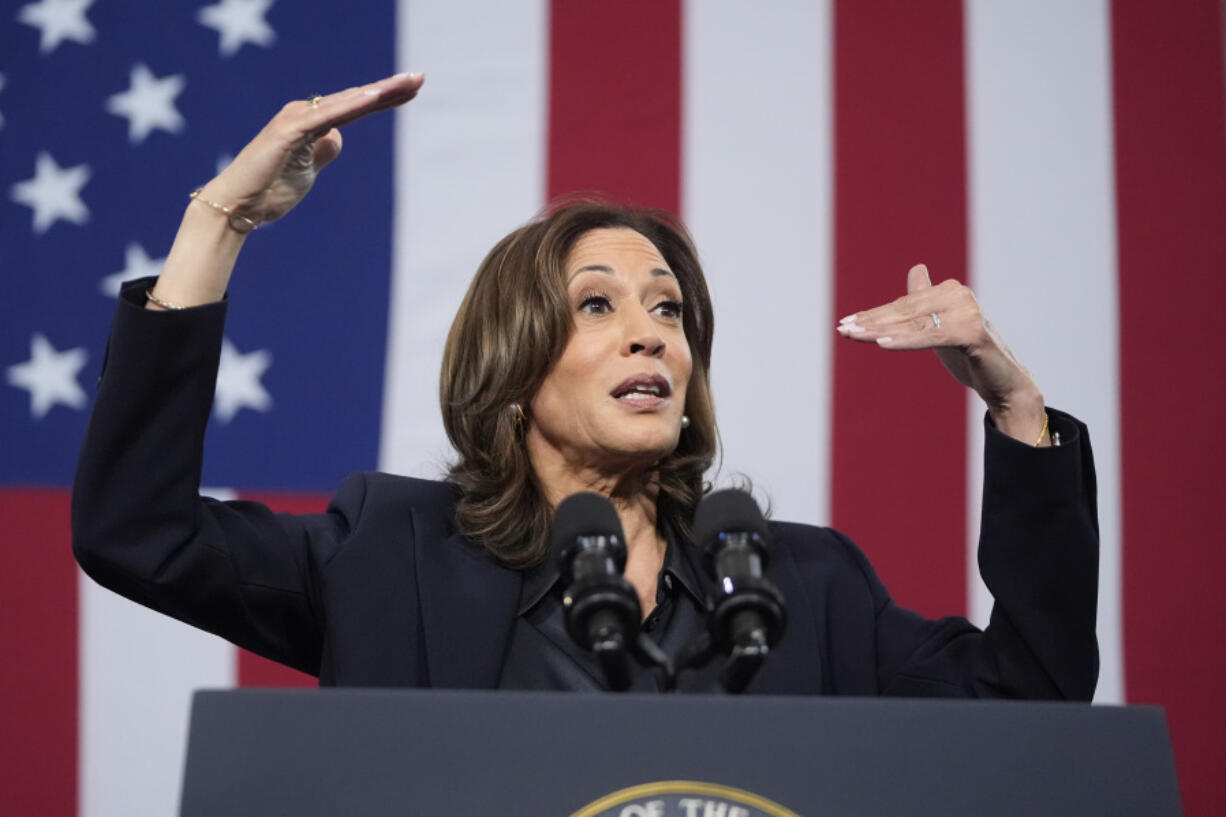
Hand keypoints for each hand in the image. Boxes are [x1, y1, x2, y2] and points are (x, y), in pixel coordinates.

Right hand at [199, 72, 424, 224]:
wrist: (239, 207)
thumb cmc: (269, 191)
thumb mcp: (308, 171)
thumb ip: (322, 151)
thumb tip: (337, 137)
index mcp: (311, 123)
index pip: (356, 108)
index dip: (385, 98)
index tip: (413, 89)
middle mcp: (304, 114)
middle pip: (355, 99)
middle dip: (389, 89)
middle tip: (420, 77)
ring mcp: (296, 120)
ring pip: (346, 102)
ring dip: (378, 92)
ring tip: (408, 83)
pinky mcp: (289, 131)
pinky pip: (327, 116)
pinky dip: (351, 105)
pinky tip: (375, 97)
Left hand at [836, 264, 1048, 443]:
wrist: (1003, 382)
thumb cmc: (969, 353)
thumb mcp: (940, 325)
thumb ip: (926, 299)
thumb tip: (917, 269)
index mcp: (949, 291)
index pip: (902, 306)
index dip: (873, 315)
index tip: (845, 323)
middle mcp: (958, 295)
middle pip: (905, 314)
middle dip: (871, 323)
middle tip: (843, 330)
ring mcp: (967, 313)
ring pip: (914, 325)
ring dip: (880, 331)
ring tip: (853, 336)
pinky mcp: (972, 333)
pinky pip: (931, 337)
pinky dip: (905, 341)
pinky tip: (881, 343)